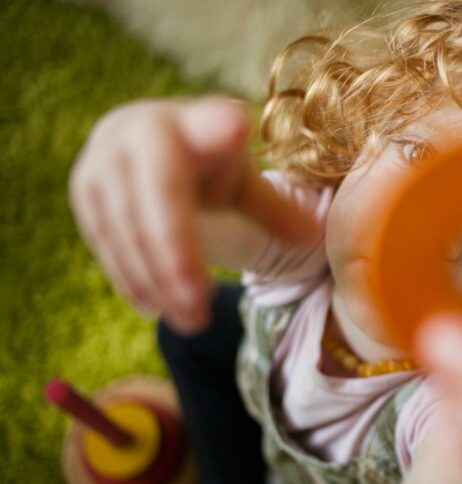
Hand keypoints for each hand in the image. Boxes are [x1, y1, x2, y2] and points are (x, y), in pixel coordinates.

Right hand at [68, 97, 318, 332]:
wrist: (148, 147)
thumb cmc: (207, 165)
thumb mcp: (243, 183)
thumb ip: (274, 208)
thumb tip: (312, 236)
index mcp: (191, 120)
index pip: (206, 127)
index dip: (217, 127)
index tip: (234, 125)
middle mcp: (139, 130)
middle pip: (159, 198)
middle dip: (178, 260)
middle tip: (202, 311)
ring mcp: (103, 159)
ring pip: (125, 226)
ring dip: (155, 280)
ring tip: (190, 320)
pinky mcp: (84, 190)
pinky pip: (104, 240)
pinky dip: (131, 276)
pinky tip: (155, 306)